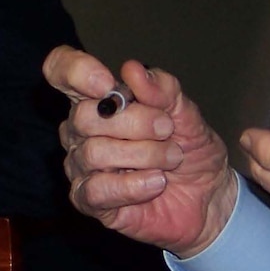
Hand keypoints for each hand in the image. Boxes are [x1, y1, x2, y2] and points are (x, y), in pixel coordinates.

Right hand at [43, 47, 238, 257]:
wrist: (208, 196)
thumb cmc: (190, 149)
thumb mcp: (187, 113)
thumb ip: (162, 89)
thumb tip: (132, 70)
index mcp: (100, 99)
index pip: (61, 71)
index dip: (76, 71)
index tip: (107, 84)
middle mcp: (82, 130)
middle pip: (84, 116)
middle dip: (134, 122)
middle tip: (167, 130)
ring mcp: (82, 166)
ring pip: (94, 153)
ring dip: (143, 155)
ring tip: (171, 159)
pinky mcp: (88, 200)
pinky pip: (96, 190)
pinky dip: (133, 185)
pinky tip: (156, 182)